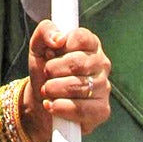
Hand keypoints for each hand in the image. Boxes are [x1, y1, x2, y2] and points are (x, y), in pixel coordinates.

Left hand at [24, 21, 111, 141]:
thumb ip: (45, 32)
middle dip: (53, 69)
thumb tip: (59, 39)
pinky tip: (52, 104)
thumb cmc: (44, 68)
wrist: (42, 99)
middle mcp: (102, 63)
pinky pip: (80, 109)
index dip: (61, 46)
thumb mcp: (38, 46)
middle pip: (78, 63)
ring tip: (46, 89)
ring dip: (54, 88)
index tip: (50, 53)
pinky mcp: (102, 110)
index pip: (81, 38)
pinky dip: (60, 107)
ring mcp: (104, 87)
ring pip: (78, 87)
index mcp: (90, 44)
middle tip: (46, 73)